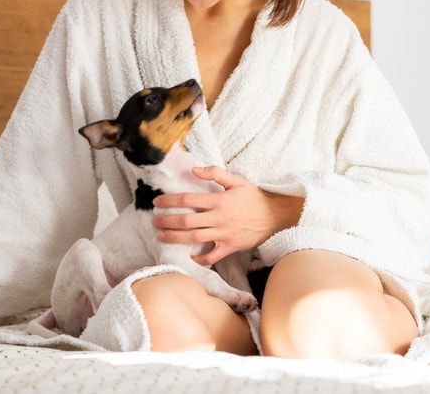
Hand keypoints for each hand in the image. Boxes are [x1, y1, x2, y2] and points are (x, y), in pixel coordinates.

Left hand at [151, 166, 302, 265]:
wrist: (276, 216)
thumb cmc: (255, 197)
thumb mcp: (236, 180)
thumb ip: (215, 173)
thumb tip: (194, 169)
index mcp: (219, 200)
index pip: (188, 199)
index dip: (170, 201)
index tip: (157, 202)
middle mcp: (219, 218)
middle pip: (187, 221)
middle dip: (167, 221)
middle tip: (154, 221)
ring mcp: (224, 234)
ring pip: (194, 238)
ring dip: (175, 238)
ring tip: (161, 236)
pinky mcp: (231, 247)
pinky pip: (212, 256)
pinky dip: (200, 258)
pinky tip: (190, 257)